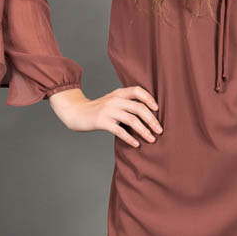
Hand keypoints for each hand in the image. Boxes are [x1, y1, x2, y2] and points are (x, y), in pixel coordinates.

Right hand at [48, 85, 162, 146]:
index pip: (138, 91)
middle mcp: (114, 100)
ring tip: (152, 139)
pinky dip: (130, 138)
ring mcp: (108, 110)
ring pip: (132, 120)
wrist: (76, 112)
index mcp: (118, 93)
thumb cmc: (98, 109)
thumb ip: (126, 102)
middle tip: (160, 130)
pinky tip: (136, 144)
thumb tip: (148, 111)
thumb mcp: (112, 100)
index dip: (149, 99)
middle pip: (139, 108)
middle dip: (152, 120)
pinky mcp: (102, 122)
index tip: (158, 110)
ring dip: (144, 131)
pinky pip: (120, 130)